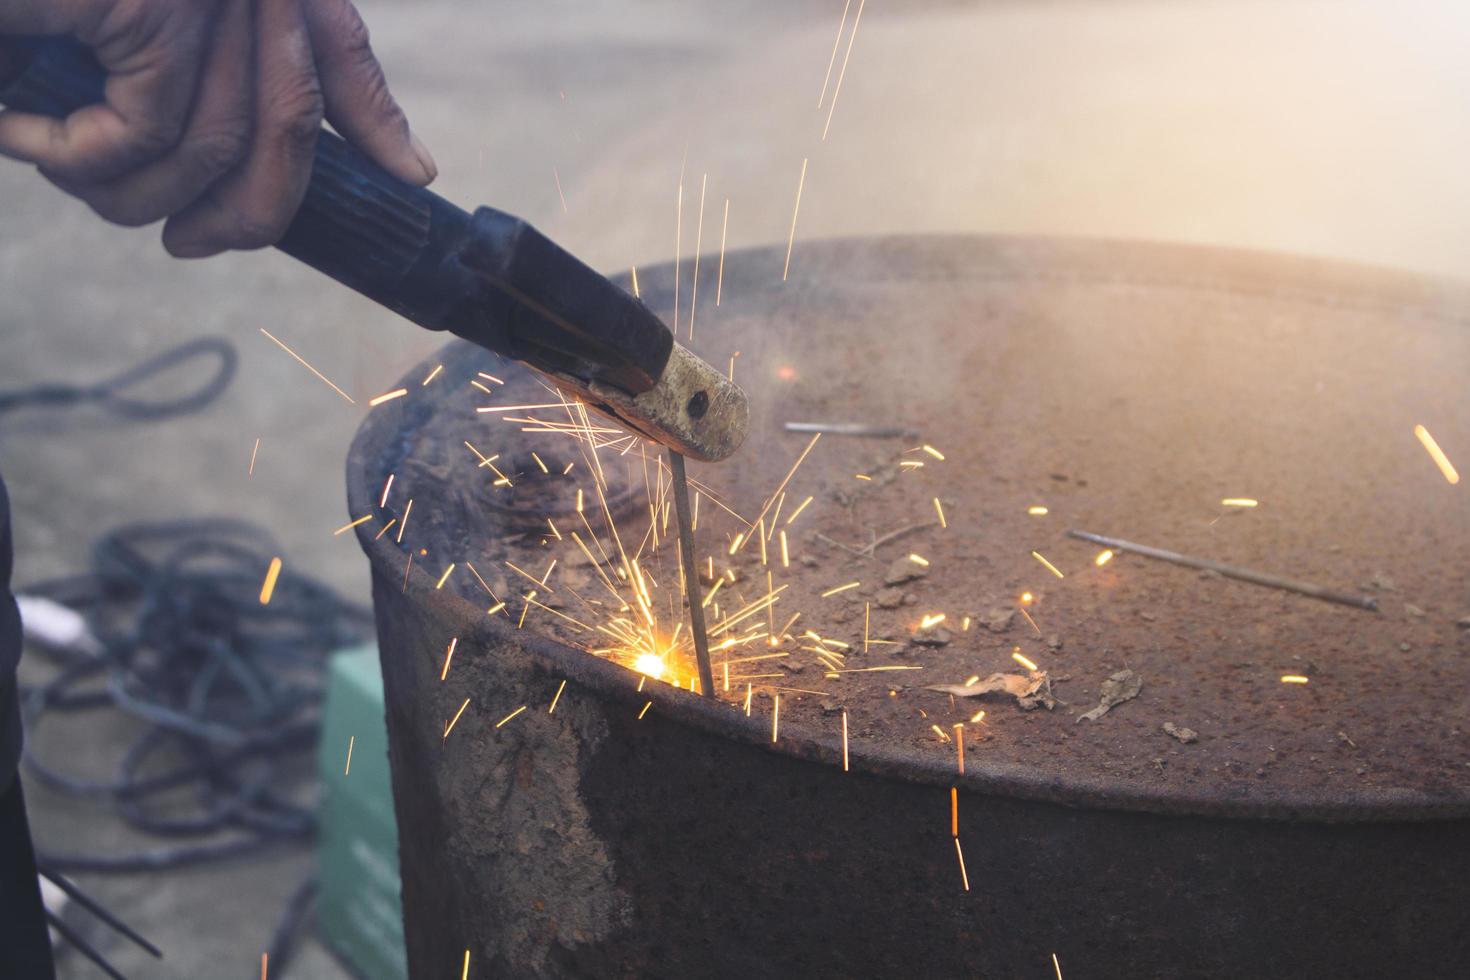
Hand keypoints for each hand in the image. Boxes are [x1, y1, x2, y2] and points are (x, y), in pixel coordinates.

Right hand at [0, 0, 435, 256]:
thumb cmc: (20, 22)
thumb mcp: (119, 43)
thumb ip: (204, 87)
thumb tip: (381, 162)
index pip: (333, 40)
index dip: (372, 109)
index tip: (409, 171)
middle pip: (285, 121)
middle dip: (250, 209)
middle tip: (191, 242)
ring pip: (208, 145)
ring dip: (129, 186)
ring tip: (59, 159)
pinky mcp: (147, 6)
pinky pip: (145, 132)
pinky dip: (75, 156)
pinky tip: (20, 126)